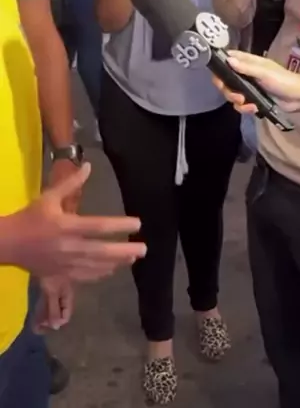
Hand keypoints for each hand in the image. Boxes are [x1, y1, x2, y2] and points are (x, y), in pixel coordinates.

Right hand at [6, 162, 145, 281]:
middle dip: (124, 250)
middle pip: (102, 251)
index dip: (120, 225)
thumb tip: (88, 166)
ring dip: (116, 263)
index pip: (99, 226)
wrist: (8, 244)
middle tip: (144, 249)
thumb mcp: (49, 197)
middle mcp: (68, 247)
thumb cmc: (30, 218)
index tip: (138, 223)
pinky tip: (112, 270)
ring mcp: (65, 264)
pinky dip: (100, 274)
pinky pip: (84, 277)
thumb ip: (71, 183)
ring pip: (96, 266)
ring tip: (133, 258)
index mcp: (66, 226)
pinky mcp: (60, 276)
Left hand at [33, 276, 73, 332]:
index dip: (56, 323)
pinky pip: (48, 302)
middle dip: (49, 321)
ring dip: (45, 315)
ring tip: (35, 322)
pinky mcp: (51, 288)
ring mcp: (58, 292)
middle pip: (59, 313)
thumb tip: (56, 327)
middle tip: (38, 326)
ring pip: (53, 308)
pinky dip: (43, 308)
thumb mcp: (53, 293)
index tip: (45, 324)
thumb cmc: (53, 276)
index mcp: (68, 298)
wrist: (48, 259)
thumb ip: (54, 310)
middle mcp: (65, 297)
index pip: (65, 317)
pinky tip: (37, 311)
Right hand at [211, 50, 299, 113]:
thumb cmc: (283, 80)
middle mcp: (245, 73)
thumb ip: (246, 67)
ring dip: (236, 100)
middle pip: (225, 80)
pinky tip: (253, 109)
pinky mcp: (252, 100)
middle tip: (236, 96)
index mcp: (248, 62)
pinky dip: (244, 108)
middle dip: (227, 89)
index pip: (228, 59)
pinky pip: (240, 104)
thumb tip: (228, 60)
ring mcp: (248, 87)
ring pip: (231, 94)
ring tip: (247, 104)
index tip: (217, 76)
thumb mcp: (265, 73)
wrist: (299, 98)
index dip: (220, 66)